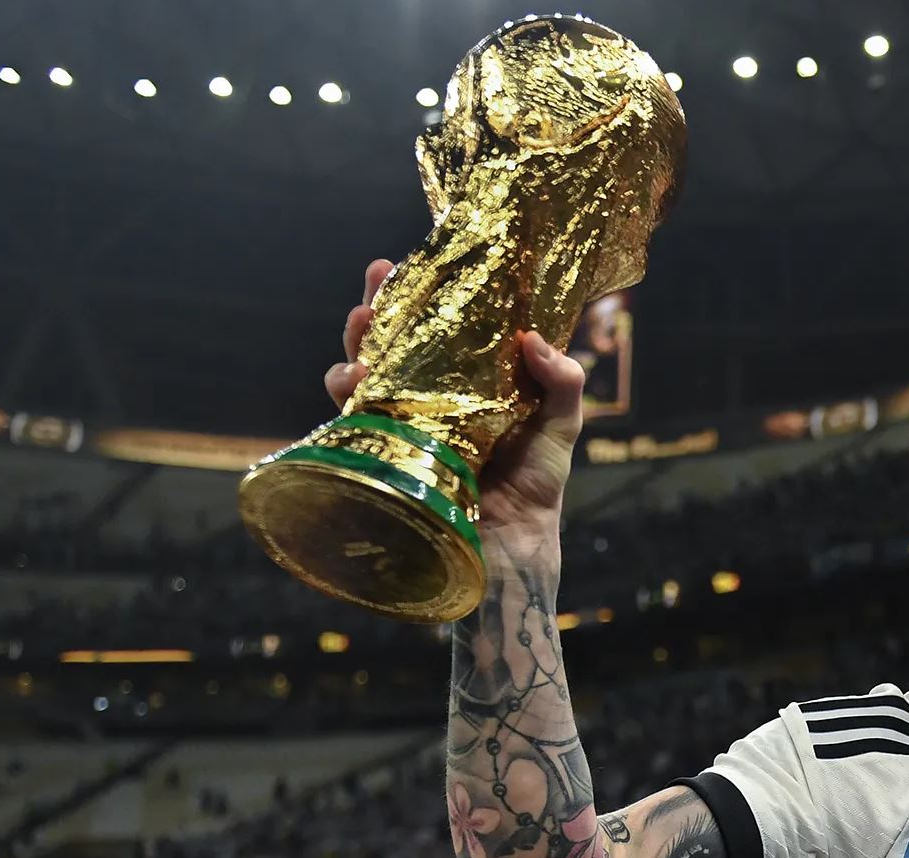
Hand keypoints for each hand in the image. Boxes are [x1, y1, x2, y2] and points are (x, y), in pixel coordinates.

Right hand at [325, 259, 588, 542]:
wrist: (513, 546)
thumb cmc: (536, 484)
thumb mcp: (560, 425)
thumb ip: (561, 382)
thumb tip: (534, 340)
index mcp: (468, 382)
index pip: (440, 327)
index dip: (425, 293)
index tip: (415, 260)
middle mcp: (428, 396)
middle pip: (393, 341)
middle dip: (378, 306)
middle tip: (376, 277)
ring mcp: (402, 423)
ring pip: (365, 372)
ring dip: (356, 345)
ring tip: (361, 325)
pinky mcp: (383, 453)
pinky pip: (353, 419)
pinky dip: (346, 395)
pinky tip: (351, 380)